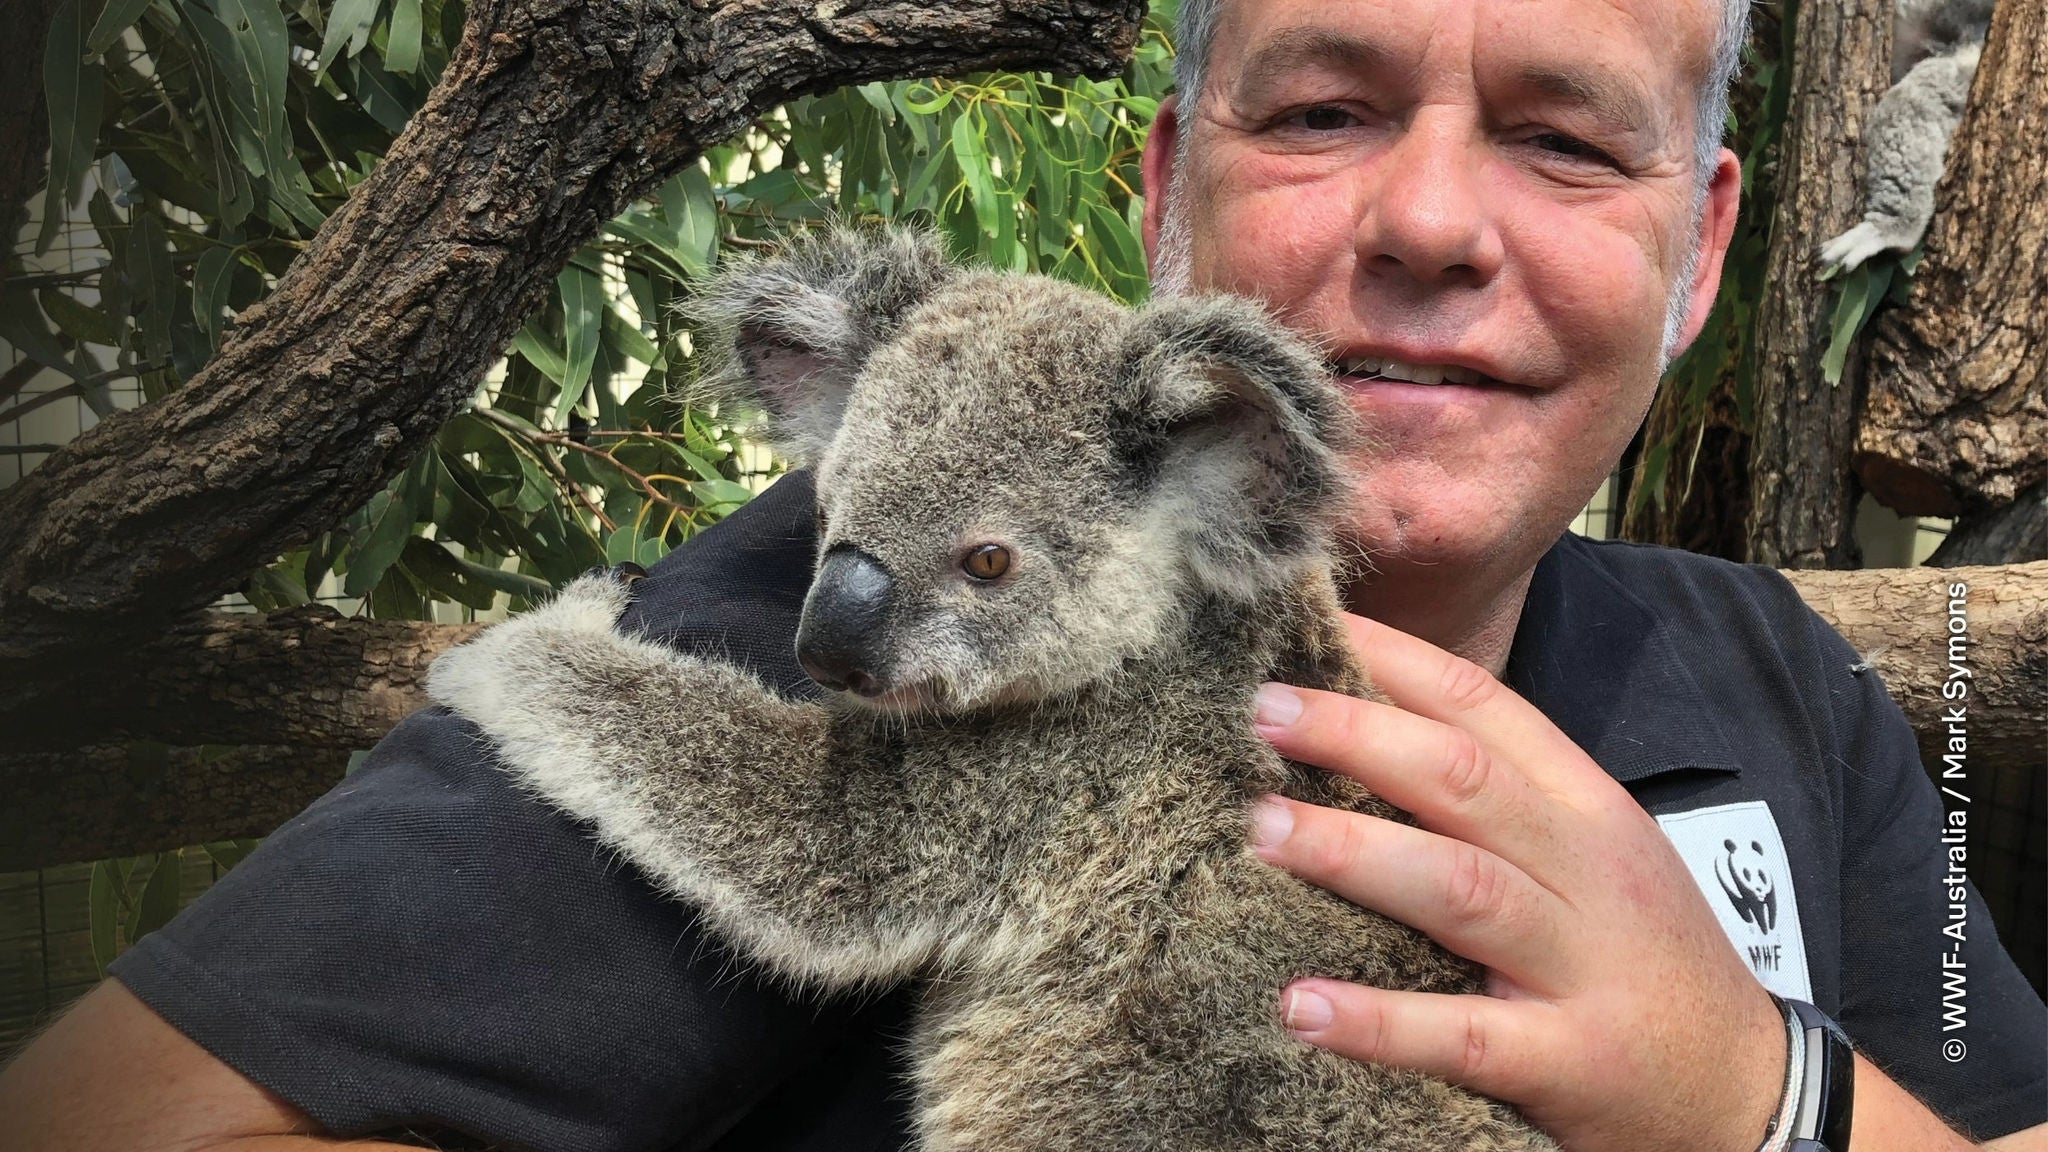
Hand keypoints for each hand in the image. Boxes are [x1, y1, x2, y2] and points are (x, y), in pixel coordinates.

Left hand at [1248, 613, 1786, 1151]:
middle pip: (1462, 779)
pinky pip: (1461, 1034)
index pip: (1484, 707)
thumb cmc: (1641, 961)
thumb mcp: (1591, 859)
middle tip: (1258, 710)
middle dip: (1356, 734)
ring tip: (1260, 828)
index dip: (1391, 660)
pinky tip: (1300, 1005)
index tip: (1305, 623)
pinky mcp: (1569, 1062)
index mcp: (1585, 808)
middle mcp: (1585, 871)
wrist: (1747, 1095)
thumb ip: (1496, 802)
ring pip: (1459, 887)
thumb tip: (1361, 736)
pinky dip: (1377, 1021)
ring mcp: (1581, 966)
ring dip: (1351, 852)